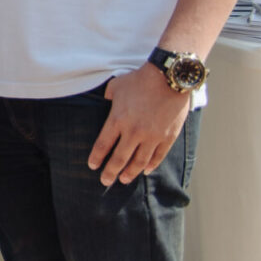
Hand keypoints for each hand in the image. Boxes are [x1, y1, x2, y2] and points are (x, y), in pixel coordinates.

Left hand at [89, 65, 192, 185]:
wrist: (168, 78)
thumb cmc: (140, 80)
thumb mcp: (116, 86)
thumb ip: (108, 97)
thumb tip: (105, 102)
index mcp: (117, 120)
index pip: (103, 145)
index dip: (96, 158)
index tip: (92, 166)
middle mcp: (133, 132)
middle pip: (119, 158)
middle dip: (110, 172)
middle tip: (105, 181)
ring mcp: (152, 136)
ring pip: (139, 161)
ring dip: (130, 172)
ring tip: (123, 179)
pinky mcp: (168, 137)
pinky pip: (158, 156)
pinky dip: (151, 165)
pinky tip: (145, 171)